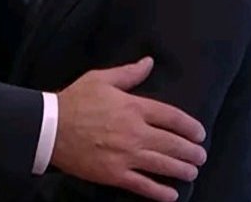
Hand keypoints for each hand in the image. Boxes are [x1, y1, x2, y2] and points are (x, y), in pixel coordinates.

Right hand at [53, 57, 207, 201]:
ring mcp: (125, 155)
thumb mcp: (102, 79)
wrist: (50, 128)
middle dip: (191, 152)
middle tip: (201, 156)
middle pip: (172, 143)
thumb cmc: (75, 100)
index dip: (190, 126)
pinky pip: (142, 185)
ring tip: (193, 172)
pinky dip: (159, 191)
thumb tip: (149, 62)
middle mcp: (135, 132)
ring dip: (182, 170)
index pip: (172, 117)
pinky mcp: (114, 174)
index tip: (200, 133)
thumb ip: (129, 73)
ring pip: (162, 165)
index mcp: (134, 107)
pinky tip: (172, 195)